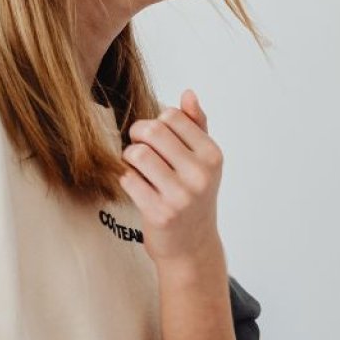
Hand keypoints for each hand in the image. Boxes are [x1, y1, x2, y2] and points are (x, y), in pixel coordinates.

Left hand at [120, 89, 223, 266]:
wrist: (192, 246)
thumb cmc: (193, 197)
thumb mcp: (203, 162)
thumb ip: (196, 126)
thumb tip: (188, 93)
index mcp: (212, 155)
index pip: (172, 116)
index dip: (156, 122)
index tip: (155, 138)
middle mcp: (201, 174)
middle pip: (152, 131)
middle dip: (137, 134)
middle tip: (137, 147)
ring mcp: (181, 195)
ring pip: (137, 154)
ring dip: (129, 158)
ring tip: (137, 167)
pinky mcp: (160, 213)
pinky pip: (128, 179)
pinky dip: (127, 180)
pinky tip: (137, 187)